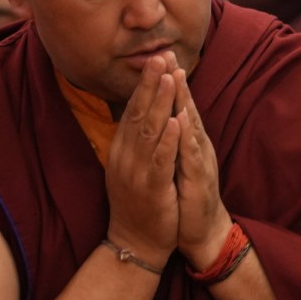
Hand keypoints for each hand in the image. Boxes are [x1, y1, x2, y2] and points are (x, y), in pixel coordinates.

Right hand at [103, 55, 179, 267]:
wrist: (135, 243)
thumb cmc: (139, 204)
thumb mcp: (133, 167)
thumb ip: (137, 142)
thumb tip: (141, 115)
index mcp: (122, 150)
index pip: (132, 110)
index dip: (144, 85)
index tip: (155, 61)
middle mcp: (125, 157)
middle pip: (138, 113)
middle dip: (150, 84)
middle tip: (159, 56)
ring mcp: (136, 172)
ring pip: (148, 131)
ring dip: (160, 103)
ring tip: (169, 78)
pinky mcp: (151, 188)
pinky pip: (159, 159)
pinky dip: (168, 139)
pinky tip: (177, 121)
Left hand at [173, 69, 231, 270]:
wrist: (202, 232)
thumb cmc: (187, 198)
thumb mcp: (176, 164)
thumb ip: (172, 141)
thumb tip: (161, 118)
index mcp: (187, 142)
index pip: (177, 107)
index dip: (169, 83)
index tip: (160, 57)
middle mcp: (195, 147)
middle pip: (185, 108)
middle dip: (176, 81)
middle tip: (168, 53)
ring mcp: (199, 161)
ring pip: (190, 125)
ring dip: (183, 100)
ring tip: (175, 76)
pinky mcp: (198, 179)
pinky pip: (190, 155)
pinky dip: (184, 137)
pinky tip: (180, 120)